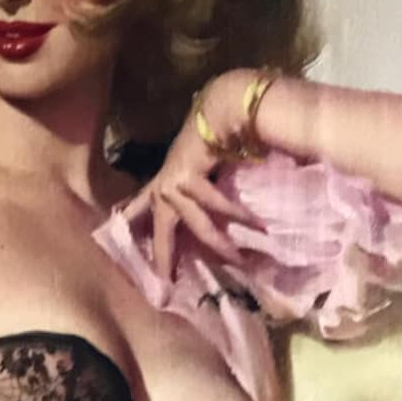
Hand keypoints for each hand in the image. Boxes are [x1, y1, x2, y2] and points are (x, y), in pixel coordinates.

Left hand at [115, 79, 266, 277]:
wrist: (218, 111)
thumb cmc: (212, 143)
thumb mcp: (197, 175)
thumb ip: (197, 199)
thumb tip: (212, 229)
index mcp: (160, 190)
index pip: (145, 223)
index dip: (147, 248)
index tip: (148, 275)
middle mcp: (162, 189)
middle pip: (163, 235)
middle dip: (166, 262)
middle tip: (168, 290)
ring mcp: (173, 183)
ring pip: (198, 225)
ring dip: (221, 244)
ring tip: (240, 259)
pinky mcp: (187, 176)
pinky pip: (215, 204)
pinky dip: (238, 215)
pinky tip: (256, 226)